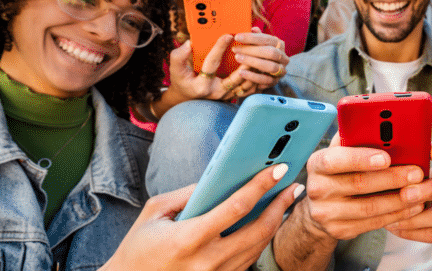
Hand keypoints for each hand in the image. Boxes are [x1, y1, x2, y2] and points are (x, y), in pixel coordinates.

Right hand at [101, 164, 302, 270]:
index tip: (278, 169)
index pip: (236, 207)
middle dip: (280, 205)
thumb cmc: (139, 247)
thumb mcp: (155, 212)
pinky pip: (248, 260)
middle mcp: (206, 262)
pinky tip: (268, 221)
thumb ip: (188, 192)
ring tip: (285, 199)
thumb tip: (221, 176)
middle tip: (293, 185)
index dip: (261, 186)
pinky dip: (261, 239)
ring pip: (258, 247)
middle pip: (258, 230)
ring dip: (276, 221)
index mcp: (188, 239)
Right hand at [166, 36, 250, 101]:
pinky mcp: (233, 95)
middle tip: (251, 47)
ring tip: (257, 54)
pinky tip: (258, 65)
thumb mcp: (176, 69)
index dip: (219, 48)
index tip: (227, 35)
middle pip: (235, 77)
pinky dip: (255, 77)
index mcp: (201, 85)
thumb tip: (190, 44)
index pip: (212, 64)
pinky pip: (248, 88)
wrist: (188, 96)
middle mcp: (216, 92)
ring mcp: (227, 95)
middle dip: (245, 62)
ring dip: (252, 70)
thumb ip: (179, 56)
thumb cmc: (182, 80)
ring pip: (245, 85)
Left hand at [230, 27, 289, 93]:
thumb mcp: (258, 44)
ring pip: (270, 66)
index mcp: (279, 44)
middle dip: (252, 50)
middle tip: (235, 49)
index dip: (252, 38)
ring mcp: (281, 70)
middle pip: (271, 52)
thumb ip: (256, 37)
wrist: (263, 73)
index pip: (267, 39)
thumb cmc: (258, 54)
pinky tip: (241, 72)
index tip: (237, 37)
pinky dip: (253, 76)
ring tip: (237, 58)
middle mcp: (283, 57)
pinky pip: (265, 80)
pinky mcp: (276, 82)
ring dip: (253, 62)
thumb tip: (253, 29)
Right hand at [301, 133, 426, 240]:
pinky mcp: (340, 230)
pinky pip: (373, 223)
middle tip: (417, 173)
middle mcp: (317, 189)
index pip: (336, 159)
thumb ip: (355, 137)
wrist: (322, 207)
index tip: (387, 157)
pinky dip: (396, 215)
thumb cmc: (340, 170)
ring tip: (420, 191)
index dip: (361, 158)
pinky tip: (412, 207)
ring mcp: (326, 213)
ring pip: (369, 207)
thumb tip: (379, 120)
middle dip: (392, 178)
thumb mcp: (340, 152)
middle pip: (358, 184)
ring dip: (399, 200)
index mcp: (317, 163)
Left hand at [384, 142, 431, 254]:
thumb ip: (407, 172)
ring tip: (392, 217)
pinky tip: (396, 228)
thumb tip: (379, 162)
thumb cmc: (425, 197)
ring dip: (414, 217)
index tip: (431, 149)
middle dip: (426, 190)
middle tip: (405, 194)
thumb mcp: (420, 181)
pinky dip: (413, 232)